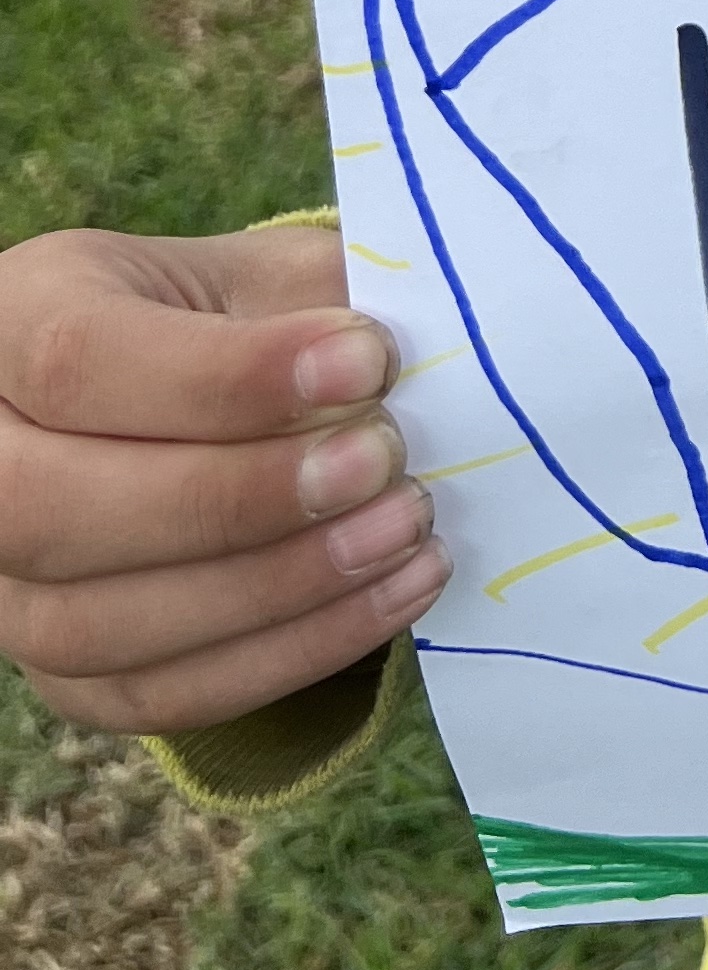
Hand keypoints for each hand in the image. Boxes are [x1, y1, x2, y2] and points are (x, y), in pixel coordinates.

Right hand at [0, 227, 448, 737]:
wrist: (220, 403)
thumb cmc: (244, 319)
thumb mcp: (269, 274)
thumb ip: (318, 301)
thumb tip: (403, 363)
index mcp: (18, 319)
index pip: (79, 360)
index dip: (225, 377)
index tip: (368, 361)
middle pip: (55, 510)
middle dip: (238, 499)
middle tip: (385, 462)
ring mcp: (5, 581)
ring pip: (99, 623)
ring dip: (276, 587)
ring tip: (406, 531)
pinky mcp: (65, 671)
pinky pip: (156, 694)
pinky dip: (287, 654)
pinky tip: (392, 595)